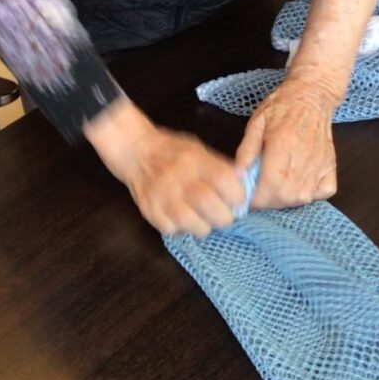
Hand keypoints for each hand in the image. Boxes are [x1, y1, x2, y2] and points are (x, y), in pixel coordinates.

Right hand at [85, 98, 244, 235]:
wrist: (134, 150)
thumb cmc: (171, 150)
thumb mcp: (197, 148)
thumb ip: (219, 165)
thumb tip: (244, 181)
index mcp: (195, 159)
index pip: (225, 181)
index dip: (238, 195)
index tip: (238, 200)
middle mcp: (179, 178)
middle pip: (211, 207)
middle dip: (225, 217)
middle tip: (225, 215)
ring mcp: (163, 197)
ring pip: (195, 225)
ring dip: (206, 226)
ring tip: (205, 219)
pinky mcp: (150, 212)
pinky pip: (174, 230)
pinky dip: (183, 229)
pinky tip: (184, 218)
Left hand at [235, 75, 337, 209]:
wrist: (312, 95)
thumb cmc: (283, 106)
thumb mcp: (257, 122)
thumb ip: (246, 150)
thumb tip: (237, 176)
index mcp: (282, 145)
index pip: (270, 186)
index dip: (256, 198)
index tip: (246, 197)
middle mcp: (303, 158)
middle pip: (285, 197)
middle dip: (267, 201)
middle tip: (259, 190)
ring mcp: (320, 164)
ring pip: (301, 198)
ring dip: (285, 199)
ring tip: (275, 186)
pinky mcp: (331, 167)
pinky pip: (321, 194)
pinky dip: (309, 195)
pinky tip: (297, 183)